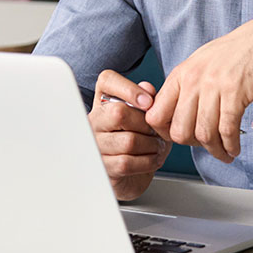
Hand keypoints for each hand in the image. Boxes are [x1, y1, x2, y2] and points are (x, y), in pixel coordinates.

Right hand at [88, 70, 171, 200]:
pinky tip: (152, 159)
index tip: (148, 102)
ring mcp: (95, 143)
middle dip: (146, 123)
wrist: (133, 172)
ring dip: (151, 145)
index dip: (129, 88)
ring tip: (157, 146)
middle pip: (119, 112)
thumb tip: (147, 88)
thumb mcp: (148, 115)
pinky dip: (147, 161)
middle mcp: (95, 119)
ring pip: (128, 141)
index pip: (107, 80)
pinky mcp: (102, 166)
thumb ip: (148, 99)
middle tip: (156, 130)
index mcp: (105, 99)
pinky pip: (127, 162)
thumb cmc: (140, 137)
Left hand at [145, 11, 252, 162]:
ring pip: (204, 134)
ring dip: (215, 151)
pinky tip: (235, 148)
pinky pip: (227, 130)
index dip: (165, 133)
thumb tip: (173, 116)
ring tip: (225, 153)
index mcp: (181, 73)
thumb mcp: (201, 64)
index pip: (155, 114)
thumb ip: (185, 87)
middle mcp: (193, 79)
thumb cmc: (236, 53)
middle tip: (206, 146)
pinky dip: (231, 146)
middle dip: (193, 145)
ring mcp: (214, 85)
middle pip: (179, 131)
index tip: (181, 138)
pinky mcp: (236, 91)